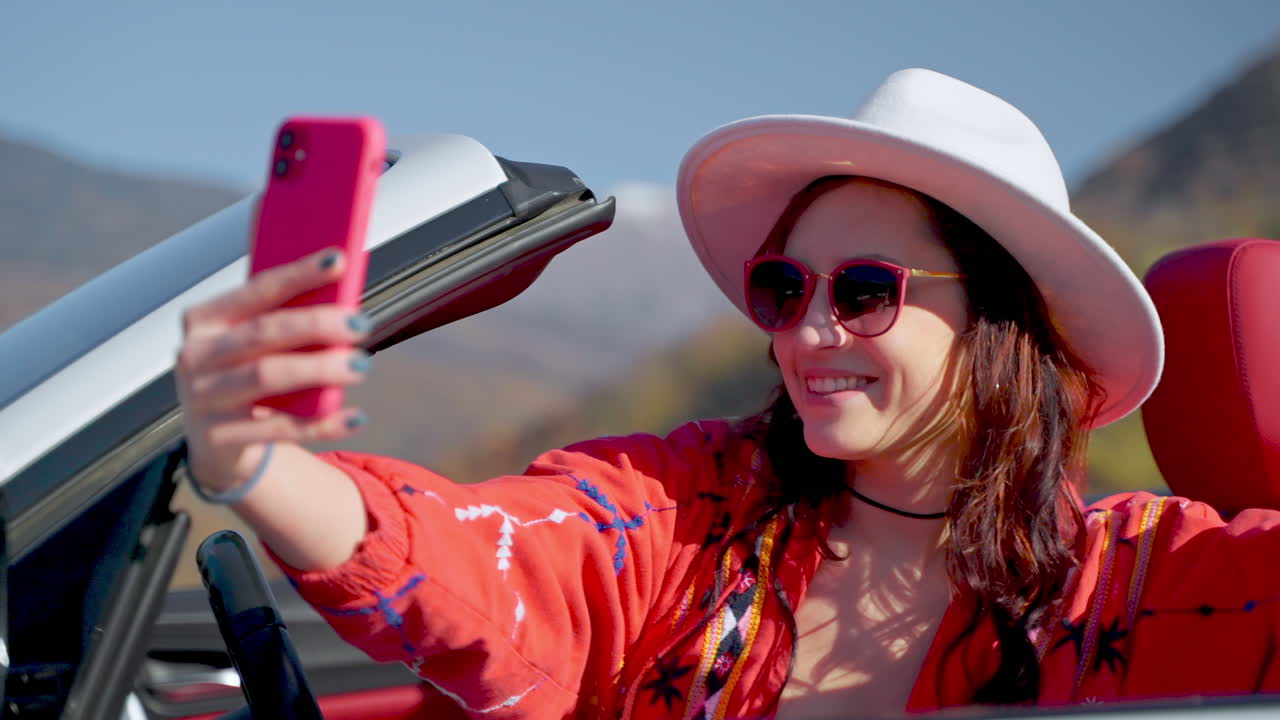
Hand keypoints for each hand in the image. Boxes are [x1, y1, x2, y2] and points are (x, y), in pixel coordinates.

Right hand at [176, 247, 371, 492]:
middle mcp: (197, 355)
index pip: (258, 289)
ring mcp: (202, 398)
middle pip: (264, 332)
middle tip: (360, 323)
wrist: (216, 441)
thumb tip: (343, 294)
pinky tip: (355, 416)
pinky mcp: (219, 438)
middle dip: (317, 323)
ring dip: (320, 368)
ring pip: (268, 376)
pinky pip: (280, 428)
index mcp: (205, 320)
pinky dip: (322, 423)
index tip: (338, 260)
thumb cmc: (244, 374)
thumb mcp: (255, 343)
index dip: (299, 273)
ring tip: (361, 365)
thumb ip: (286, 318)